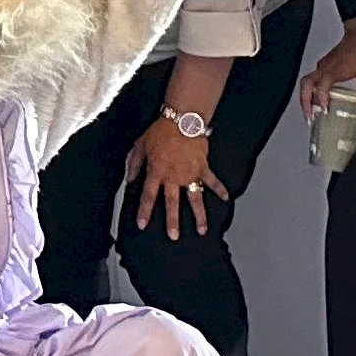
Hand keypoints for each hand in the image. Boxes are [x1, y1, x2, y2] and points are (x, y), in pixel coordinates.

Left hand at [125, 117, 222, 237]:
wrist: (182, 119)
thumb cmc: (161, 130)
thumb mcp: (140, 145)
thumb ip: (134, 164)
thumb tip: (129, 179)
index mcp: (157, 172)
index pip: (148, 196)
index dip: (145, 211)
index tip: (143, 224)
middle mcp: (174, 176)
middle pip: (172, 203)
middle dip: (173, 222)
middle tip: (174, 236)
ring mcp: (190, 174)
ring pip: (195, 198)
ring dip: (199, 215)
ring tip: (202, 229)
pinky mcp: (203, 167)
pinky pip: (213, 181)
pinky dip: (220, 189)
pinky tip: (226, 198)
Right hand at [301, 17, 355, 114]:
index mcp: (336, 69)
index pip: (321, 85)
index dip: (320, 99)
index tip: (323, 111)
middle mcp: (326, 67)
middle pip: (306, 85)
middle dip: (305, 102)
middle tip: (310, 117)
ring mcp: (323, 65)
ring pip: (306, 82)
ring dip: (306, 98)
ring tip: (311, 112)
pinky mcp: (324, 65)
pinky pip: (313, 79)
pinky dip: (313, 91)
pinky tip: (321, 99)